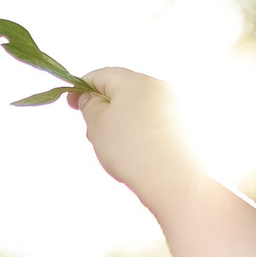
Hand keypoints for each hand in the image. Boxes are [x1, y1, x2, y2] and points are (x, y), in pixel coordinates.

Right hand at [73, 67, 199, 201]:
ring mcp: (175, 106)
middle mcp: (159, 87)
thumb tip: (92, 98)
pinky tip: (134, 152)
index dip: (82, 88)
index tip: (71, 103)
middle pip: (121, 90)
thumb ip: (89, 104)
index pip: (102, 75)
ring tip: (115, 148)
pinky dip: (139, 130)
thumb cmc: (131, 149)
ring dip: (120, 121)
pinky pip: (154, 121)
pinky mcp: (184, 125)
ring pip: (137, 107)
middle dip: (103, 107)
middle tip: (93, 132)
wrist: (173, 180)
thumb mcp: (97, 124)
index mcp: (136, 81)